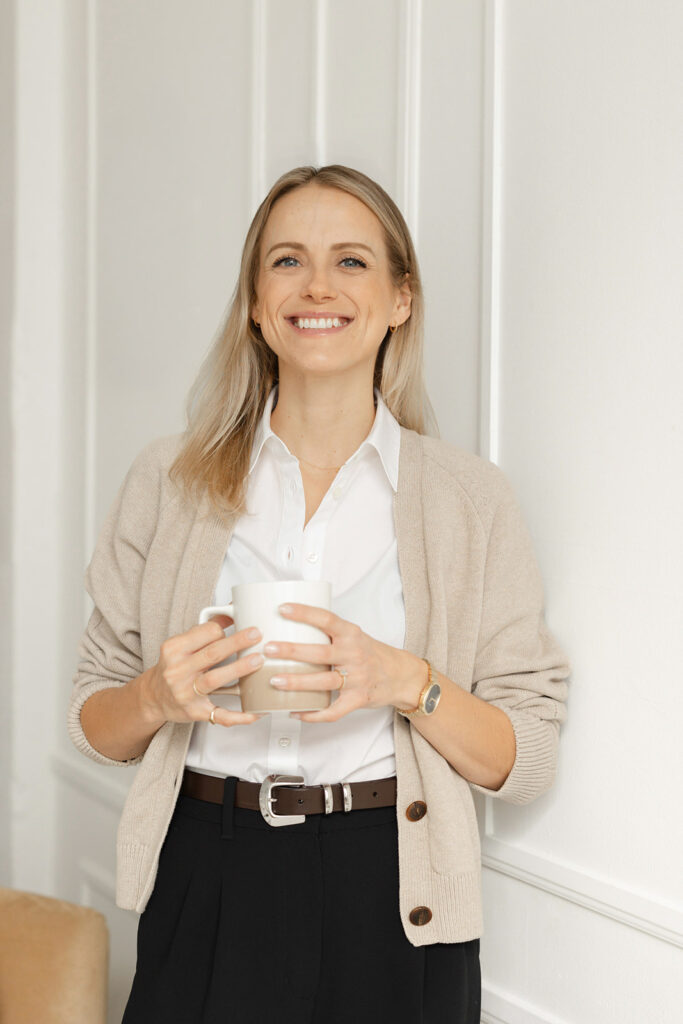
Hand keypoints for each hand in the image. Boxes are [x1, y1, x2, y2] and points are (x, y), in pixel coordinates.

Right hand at [146, 615, 265, 727]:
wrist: (153, 697)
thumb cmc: (172, 668)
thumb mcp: (181, 645)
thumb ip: (204, 630)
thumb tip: (230, 611)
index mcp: (174, 649)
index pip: (204, 633)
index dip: (224, 630)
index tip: (241, 626)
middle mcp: (177, 671)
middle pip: (212, 653)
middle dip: (237, 642)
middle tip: (257, 635)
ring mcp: (185, 693)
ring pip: (214, 679)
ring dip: (239, 669)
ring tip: (258, 661)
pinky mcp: (195, 712)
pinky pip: (219, 715)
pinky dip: (239, 716)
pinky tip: (255, 712)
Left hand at [262, 603, 425, 722]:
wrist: (401, 675)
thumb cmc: (371, 653)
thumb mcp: (354, 635)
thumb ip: (329, 632)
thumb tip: (290, 624)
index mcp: (351, 634)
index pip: (327, 619)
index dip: (304, 613)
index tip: (282, 609)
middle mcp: (355, 654)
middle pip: (320, 652)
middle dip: (292, 651)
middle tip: (269, 648)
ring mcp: (357, 678)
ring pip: (323, 682)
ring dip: (297, 682)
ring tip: (275, 680)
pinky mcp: (358, 699)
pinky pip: (333, 711)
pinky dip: (313, 714)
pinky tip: (295, 711)